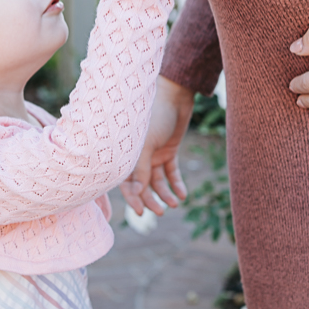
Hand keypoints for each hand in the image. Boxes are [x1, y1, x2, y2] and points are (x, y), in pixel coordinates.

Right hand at [121, 75, 193, 214]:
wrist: (174, 95)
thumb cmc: (155, 115)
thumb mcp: (146, 143)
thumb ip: (141, 169)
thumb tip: (137, 193)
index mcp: (128, 153)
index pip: (126, 181)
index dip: (132, 198)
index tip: (140, 213)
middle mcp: (139, 156)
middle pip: (142, 185)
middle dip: (150, 200)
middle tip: (160, 212)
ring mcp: (154, 153)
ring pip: (157, 181)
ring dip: (165, 194)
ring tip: (175, 203)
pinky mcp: (169, 150)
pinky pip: (171, 172)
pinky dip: (176, 184)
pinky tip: (182, 194)